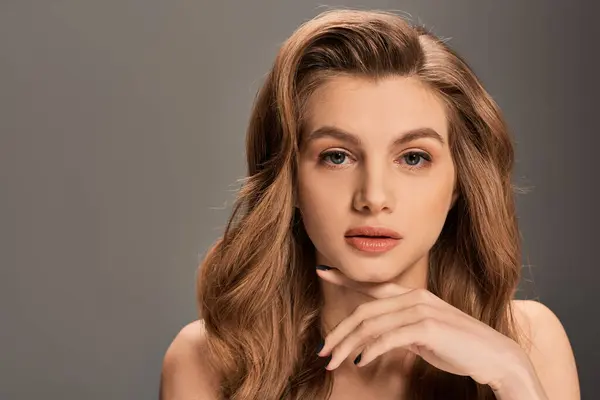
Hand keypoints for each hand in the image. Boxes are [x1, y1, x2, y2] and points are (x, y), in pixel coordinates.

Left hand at [316, 267, 542, 394]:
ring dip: (348, 346)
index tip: (322, 271)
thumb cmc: (459, 348)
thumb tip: (377, 340)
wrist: (495, 357)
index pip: (373, 287)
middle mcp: (414, 297)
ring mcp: (420, 310)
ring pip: (371, 327)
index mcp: (413, 295)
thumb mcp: (425, 334)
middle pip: (364, 312)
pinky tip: (360, 363)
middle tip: (322, 351)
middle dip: (339, 332)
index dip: (346, 279)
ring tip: (333, 363)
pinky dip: (370, 351)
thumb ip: (402, 329)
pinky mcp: (426, 328)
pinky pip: (387, 339)